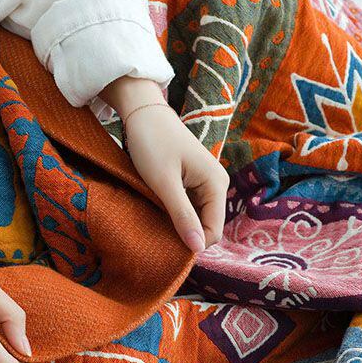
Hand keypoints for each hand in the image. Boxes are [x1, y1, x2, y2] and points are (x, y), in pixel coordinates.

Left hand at [124, 103, 228, 250]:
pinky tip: (157, 208)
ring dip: (178, 223)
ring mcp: (206, 183)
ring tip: (154, 217)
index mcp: (217, 184)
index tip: (163, 243)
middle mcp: (217, 184)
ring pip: (196, 217)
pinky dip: (174, 212)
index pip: (213, 230)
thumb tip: (198, 249)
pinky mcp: (193, 181)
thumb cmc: (153, 144)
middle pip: (206, 225)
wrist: (143, 114)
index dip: (192, 242)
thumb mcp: (164, 183)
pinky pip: (189, 207)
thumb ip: (182, 216)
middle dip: (185, 233)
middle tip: (155, 229)